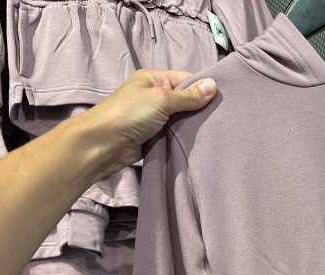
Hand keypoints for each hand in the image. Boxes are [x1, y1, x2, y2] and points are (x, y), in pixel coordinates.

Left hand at [68, 69, 216, 182]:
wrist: (102, 145)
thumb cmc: (130, 114)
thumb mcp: (162, 99)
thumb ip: (188, 96)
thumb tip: (214, 85)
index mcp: (153, 79)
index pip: (185, 80)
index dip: (202, 88)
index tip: (222, 101)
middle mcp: (153, 96)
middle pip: (184, 100)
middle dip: (200, 109)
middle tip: (220, 119)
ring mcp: (152, 118)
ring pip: (180, 120)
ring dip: (192, 126)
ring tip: (213, 131)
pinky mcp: (152, 137)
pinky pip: (173, 135)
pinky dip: (183, 138)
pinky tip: (198, 143)